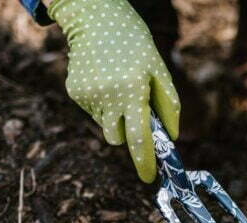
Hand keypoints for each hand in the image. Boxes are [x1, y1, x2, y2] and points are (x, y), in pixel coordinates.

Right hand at [50, 0, 179, 182]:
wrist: (95, 20)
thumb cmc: (135, 45)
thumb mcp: (158, 69)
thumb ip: (168, 105)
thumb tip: (172, 137)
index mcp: (132, 90)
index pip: (139, 138)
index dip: (144, 161)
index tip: (148, 178)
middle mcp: (108, 96)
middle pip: (119, 138)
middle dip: (128, 133)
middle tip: (134, 109)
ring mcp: (88, 96)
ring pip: (106, 125)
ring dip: (115, 115)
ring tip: (118, 85)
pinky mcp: (75, 92)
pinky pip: (94, 112)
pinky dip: (102, 103)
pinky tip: (103, 80)